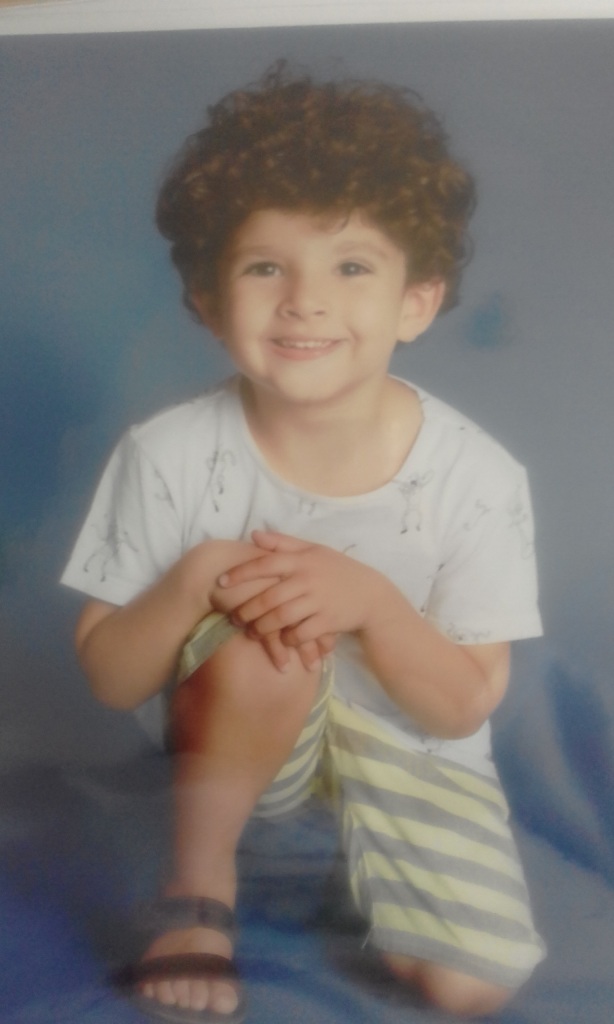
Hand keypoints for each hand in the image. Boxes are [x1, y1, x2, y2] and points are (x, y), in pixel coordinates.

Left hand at [206, 540, 331, 672]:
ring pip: (281, 618)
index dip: (241, 573)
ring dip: (262, 628)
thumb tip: (254, 534)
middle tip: (234, 618)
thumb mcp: (314, 550)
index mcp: (303, 560)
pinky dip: (287, 639)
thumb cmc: (337, 570)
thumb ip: (283, 543)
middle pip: (269, 597)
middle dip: (247, 610)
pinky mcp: (328, 622)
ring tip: (252, 632)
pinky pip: (300, 634)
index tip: (220, 582)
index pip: (265, 563)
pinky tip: (281, 640)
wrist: (371, 595)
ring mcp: (319, 601)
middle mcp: (309, 579)